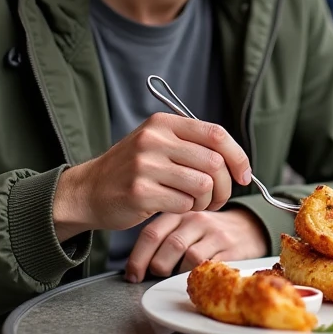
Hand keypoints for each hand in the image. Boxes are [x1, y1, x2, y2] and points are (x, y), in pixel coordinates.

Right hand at [52, 114, 250, 240]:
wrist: (89, 191)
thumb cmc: (131, 170)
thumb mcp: (157, 143)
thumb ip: (191, 144)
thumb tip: (236, 160)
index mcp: (163, 123)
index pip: (216, 134)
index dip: (238, 156)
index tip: (243, 175)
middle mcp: (154, 139)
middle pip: (214, 163)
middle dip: (223, 186)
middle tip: (215, 198)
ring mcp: (145, 165)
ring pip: (202, 185)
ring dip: (205, 202)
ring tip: (194, 204)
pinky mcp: (140, 192)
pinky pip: (183, 204)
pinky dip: (186, 210)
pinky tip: (173, 207)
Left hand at [124, 208, 267, 281]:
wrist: (248, 227)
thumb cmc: (207, 231)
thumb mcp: (184, 225)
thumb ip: (163, 237)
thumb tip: (136, 266)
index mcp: (179, 213)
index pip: (152, 233)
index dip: (138, 258)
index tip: (132, 275)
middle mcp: (197, 220)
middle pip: (171, 245)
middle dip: (158, 267)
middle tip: (157, 276)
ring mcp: (216, 234)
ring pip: (190, 256)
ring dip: (179, 273)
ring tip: (177, 276)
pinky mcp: (232, 249)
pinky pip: (210, 267)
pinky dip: (199, 277)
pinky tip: (196, 279)